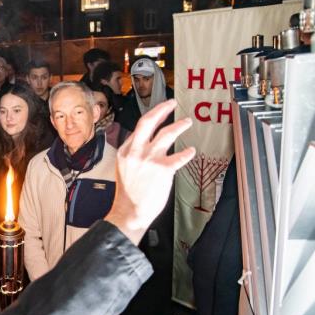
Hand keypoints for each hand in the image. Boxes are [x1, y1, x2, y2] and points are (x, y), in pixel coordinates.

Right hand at [105, 100, 194, 244]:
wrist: (129, 211)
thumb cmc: (128, 195)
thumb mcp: (123, 169)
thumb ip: (133, 155)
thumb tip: (145, 146)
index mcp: (125, 151)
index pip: (139, 129)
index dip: (152, 118)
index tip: (159, 113)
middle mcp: (136, 152)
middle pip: (149, 122)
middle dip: (162, 109)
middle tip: (171, 103)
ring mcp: (149, 159)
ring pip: (167, 134)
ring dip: (179, 125)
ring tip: (187, 122)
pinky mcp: (163, 169)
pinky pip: (179, 157)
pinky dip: (187, 153)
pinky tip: (191, 151)